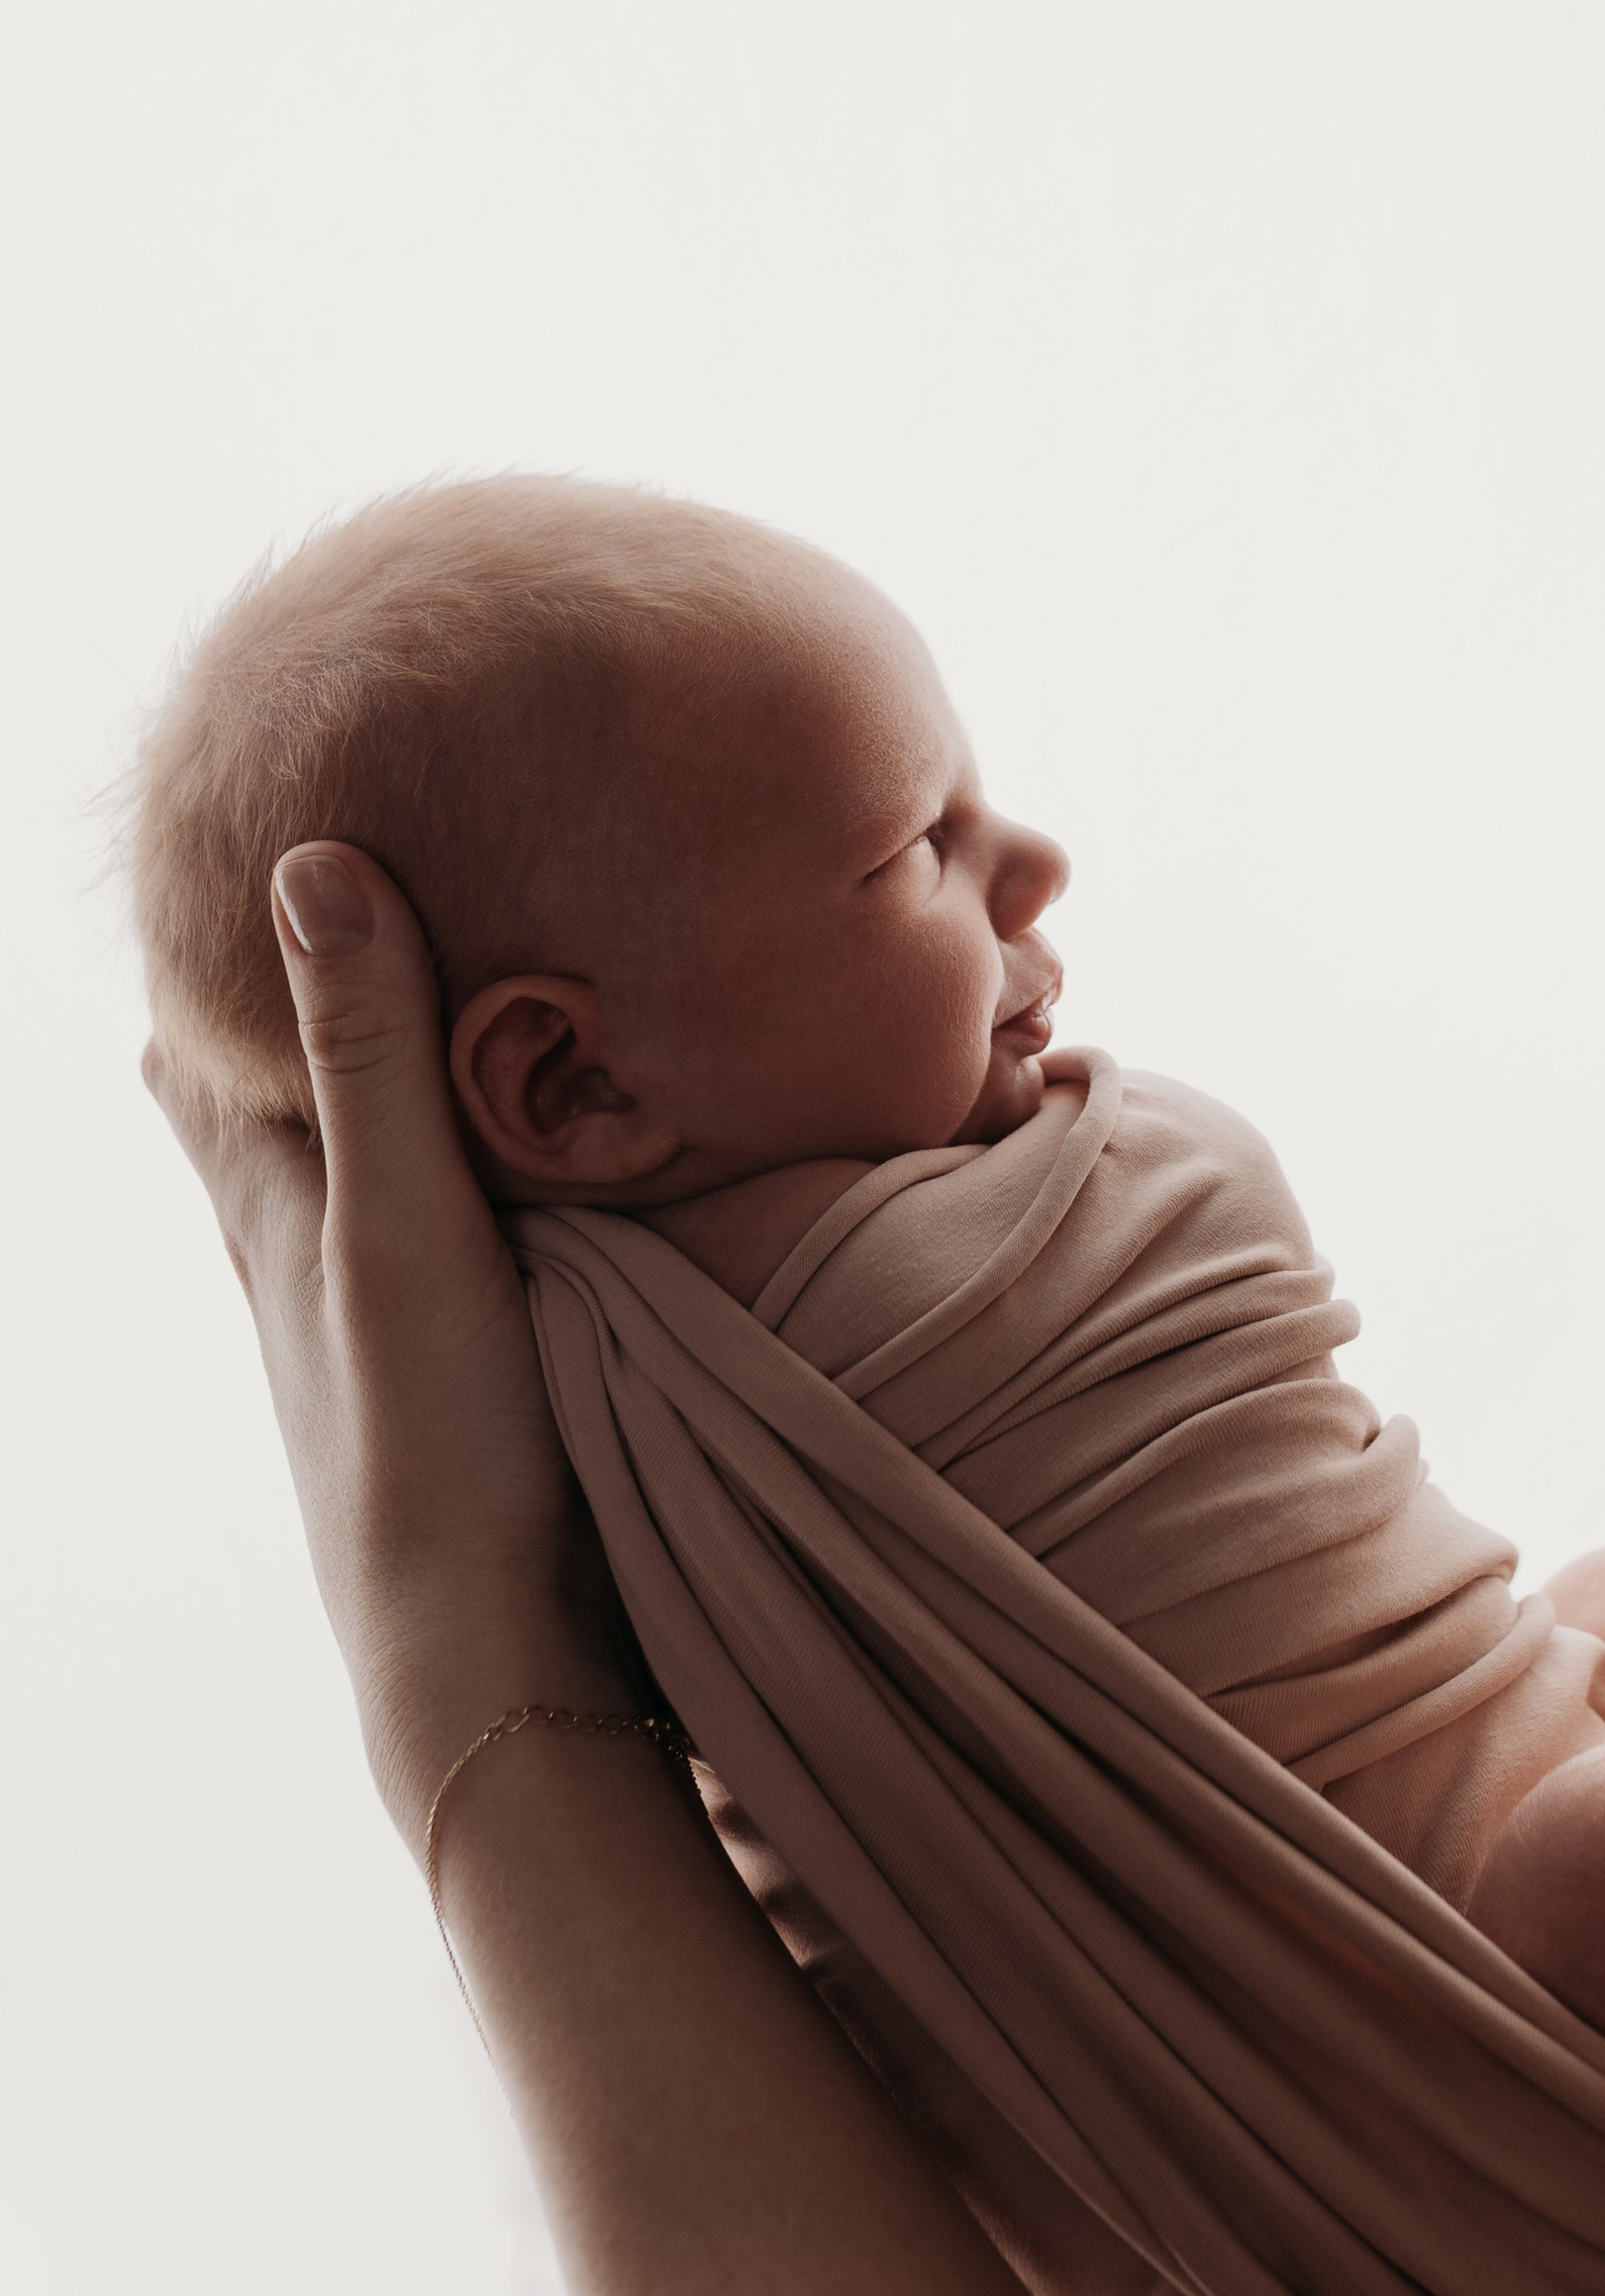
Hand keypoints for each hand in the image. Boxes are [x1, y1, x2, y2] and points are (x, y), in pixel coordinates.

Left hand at [144, 841, 631, 1844]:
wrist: (489, 1660)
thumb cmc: (435, 1441)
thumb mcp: (399, 1219)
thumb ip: (368, 1052)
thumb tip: (308, 865)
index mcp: (276, 1229)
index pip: (201, 1083)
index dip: (196, 993)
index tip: (213, 897)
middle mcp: (302, 1289)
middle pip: (253, 1146)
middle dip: (262, 1051)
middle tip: (289, 955)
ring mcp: (370, 1356)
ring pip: (337, 1213)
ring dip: (350, 1135)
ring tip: (382, 1067)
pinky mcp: (446, 1401)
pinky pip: (425, 1269)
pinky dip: (434, 1209)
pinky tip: (486, 1221)